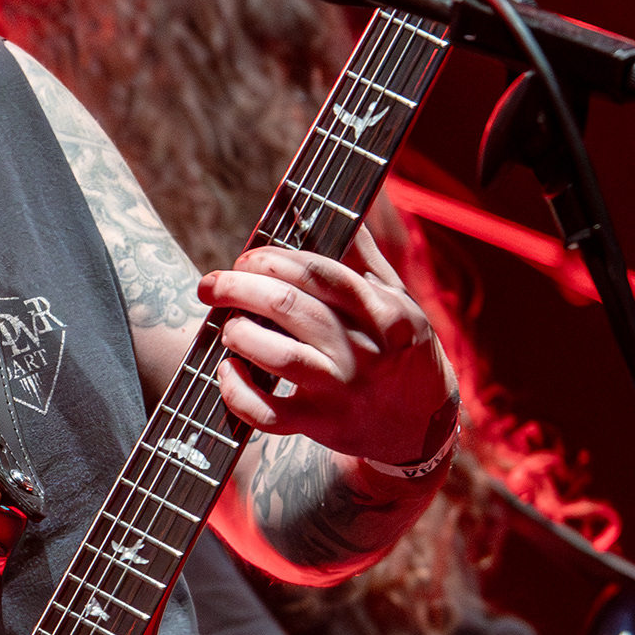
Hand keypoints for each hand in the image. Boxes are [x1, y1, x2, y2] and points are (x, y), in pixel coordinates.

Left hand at [197, 226, 458, 468]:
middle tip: (213, 284)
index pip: (320, 273)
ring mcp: (342, 390)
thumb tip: (328, 209)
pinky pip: (268, 414)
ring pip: (278, 357)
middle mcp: (364, 351)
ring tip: (229, 326)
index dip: (274, 258)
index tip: (248, 256)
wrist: (421, 424)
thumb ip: (361, 256)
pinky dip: (238, 393)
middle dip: (239, 287)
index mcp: (384, 311)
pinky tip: (227, 371)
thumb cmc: (400, 349)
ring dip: (240, 334)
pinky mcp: (321, 424)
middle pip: (289, 308)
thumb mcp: (396, 298)